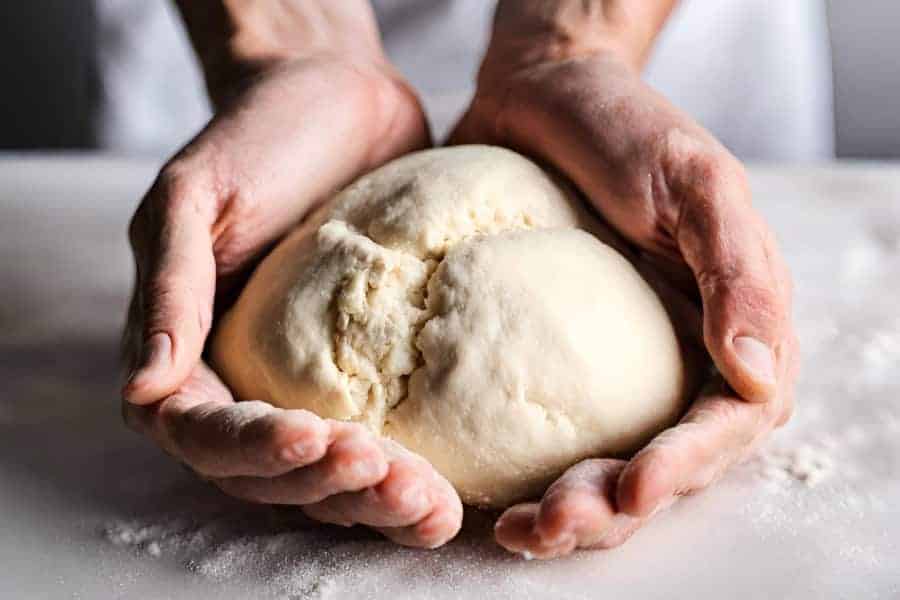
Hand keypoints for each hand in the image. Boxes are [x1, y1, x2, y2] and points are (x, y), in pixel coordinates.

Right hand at [122, 17, 461, 547]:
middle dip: (328, 487)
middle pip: (272, 476)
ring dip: (374, 500)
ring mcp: (307, 386)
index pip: (204, 434)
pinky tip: (450, 487)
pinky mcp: (367, 377)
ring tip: (430, 503)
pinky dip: (410, 473)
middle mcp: (243, 383)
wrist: (336, 95)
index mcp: (188, 351)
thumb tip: (144, 388)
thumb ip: (170, 288)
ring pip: (328, 476)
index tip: (315, 436)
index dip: (254, 450)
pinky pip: (382, 443)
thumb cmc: (260, 135)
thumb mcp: (195, 195)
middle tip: (396, 483)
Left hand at [452, 20, 797, 558]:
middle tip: (550, 528)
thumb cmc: (625, 122)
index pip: (727, 424)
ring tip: (517, 533)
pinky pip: (540, 426)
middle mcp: (671, 357)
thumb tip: (757, 375)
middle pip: (659, 463)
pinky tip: (482, 492)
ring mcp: (605, 362)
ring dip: (567, 508)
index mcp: (726, 326)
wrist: (538, 89)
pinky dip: (518, 468)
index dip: (687, 467)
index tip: (634, 489)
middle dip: (613, 509)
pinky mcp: (542, 354)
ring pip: (600, 461)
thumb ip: (739, 274)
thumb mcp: (696, 181)